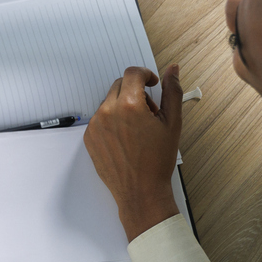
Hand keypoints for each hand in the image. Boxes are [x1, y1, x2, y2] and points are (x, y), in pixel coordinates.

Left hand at [85, 65, 182, 241]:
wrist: (141, 191)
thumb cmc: (157, 161)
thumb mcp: (172, 123)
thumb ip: (172, 92)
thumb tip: (172, 70)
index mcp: (128, 106)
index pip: (133, 73)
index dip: (145, 75)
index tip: (152, 84)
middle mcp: (108, 112)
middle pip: (120, 85)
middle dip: (136, 92)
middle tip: (150, 112)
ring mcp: (95, 125)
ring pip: (110, 101)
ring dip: (124, 106)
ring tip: (138, 129)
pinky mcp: (89, 137)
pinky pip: (100, 118)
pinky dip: (112, 120)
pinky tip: (126, 139)